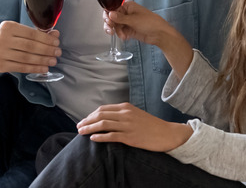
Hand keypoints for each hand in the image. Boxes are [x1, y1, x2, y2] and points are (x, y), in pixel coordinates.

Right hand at [0, 21, 61, 73]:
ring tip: (53, 61)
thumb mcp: (16, 30)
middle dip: (47, 50)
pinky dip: (34, 68)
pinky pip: (21, 67)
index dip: (46, 39)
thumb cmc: (4, 37)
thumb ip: (35, 32)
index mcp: (8, 27)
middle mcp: (3, 39)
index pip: (31, 34)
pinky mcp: (0, 66)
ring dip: (42, 60)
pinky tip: (43, 69)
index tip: (56, 42)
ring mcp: (0, 53)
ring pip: (26, 58)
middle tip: (57, 53)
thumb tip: (55, 34)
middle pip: (30, 46)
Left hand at [77, 103, 192, 151]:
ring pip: (103, 124)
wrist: (167, 133)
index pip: (103, 109)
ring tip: (81, 132)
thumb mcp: (136, 114)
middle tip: (79, 126)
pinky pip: (111, 136)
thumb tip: (108, 118)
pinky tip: (93, 138)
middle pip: (100, 115)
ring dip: (89, 128)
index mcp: (126, 107)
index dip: (91, 115)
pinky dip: (100, 136)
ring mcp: (127, 125)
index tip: (84, 120)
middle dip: (87, 121)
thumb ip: (123, 114)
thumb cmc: (151, 125)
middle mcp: (125, 114)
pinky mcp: (130, 137)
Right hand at [103, 1, 173, 46]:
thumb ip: (120, 18)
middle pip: (111, 17)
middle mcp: (126, 13)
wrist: (159, 34)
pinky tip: (125, 37)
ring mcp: (127, 22)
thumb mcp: (133, 19)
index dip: (108, 14)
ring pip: (115, 25)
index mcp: (127, 6)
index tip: (108, 21)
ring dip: (116, 31)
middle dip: (110, 24)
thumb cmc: (150, 22)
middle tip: (111, 30)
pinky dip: (120, 34)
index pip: (112, 8)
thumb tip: (109, 14)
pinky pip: (120, 31)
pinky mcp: (128, 30)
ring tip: (122, 35)